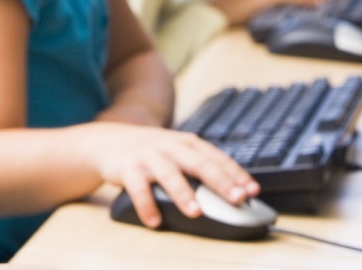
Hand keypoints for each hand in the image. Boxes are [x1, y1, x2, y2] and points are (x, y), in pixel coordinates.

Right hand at [84, 123, 259, 229]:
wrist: (108, 141)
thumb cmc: (152, 151)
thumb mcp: (177, 151)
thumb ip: (200, 166)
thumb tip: (234, 191)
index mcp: (187, 143)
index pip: (217, 158)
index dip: (236, 174)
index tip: (252, 190)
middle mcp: (170, 146)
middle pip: (199, 163)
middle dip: (220, 181)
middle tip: (237, 198)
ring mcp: (148, 156)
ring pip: (169, 174)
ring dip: (183, 193)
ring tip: (195, 212)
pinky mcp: (127, 167)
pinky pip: (138, 188)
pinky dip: (146, 205)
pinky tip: (154, 220)